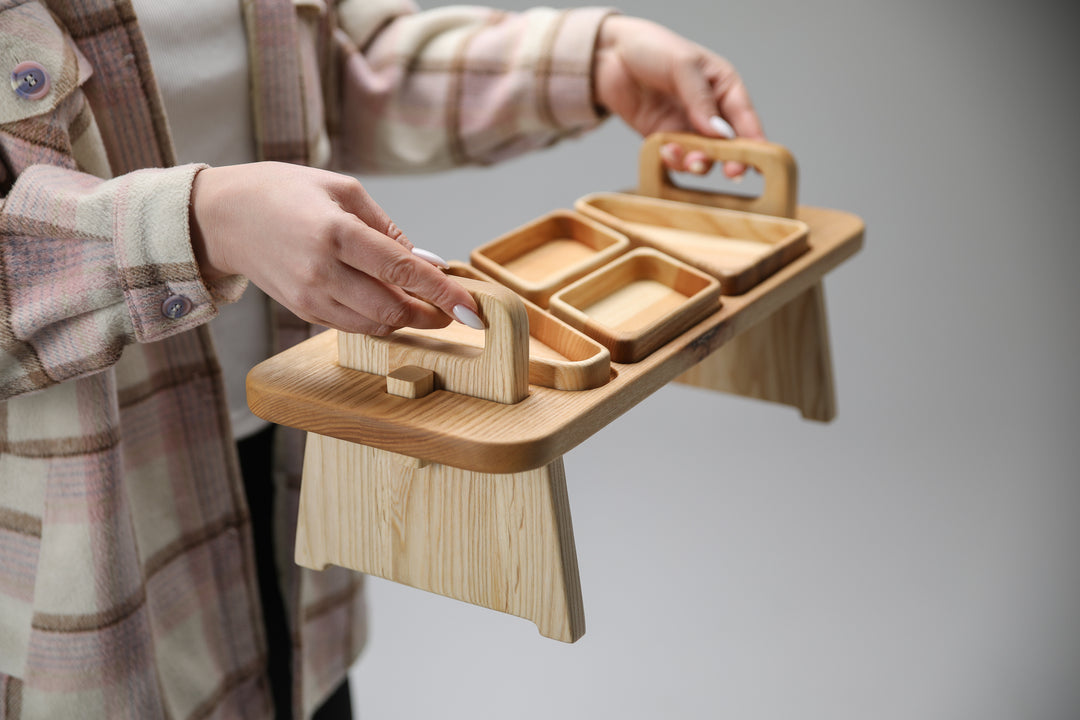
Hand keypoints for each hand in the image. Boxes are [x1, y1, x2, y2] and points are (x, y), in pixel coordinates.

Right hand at [189, 162, 480, 334]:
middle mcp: (322, 271)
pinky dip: (379, 321)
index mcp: (336, 232)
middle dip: (432, 314)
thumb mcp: (342, 190)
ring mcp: (310, 297)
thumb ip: (389, 229)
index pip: (403, 271)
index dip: (444, 293)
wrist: (224, 216)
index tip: (473, 307)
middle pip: (394, 309)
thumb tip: (428, 263)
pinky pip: (354, 326)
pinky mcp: (302, 311)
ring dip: (407, 321)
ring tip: (425, 306)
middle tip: (454, 309)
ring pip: (376, 326)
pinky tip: (390, 305)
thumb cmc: (285, 192)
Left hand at [593, 15, 764, 177]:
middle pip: (728, 145)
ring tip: (684, 158)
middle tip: (728, 171)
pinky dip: (673, 161)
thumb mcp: (682, 65)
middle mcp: (710, 110)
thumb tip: (720, 133)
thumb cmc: (651, 48)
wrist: (609, 56)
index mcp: (723, 86)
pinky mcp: (665, 139)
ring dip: (697, 162)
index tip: (757, 162)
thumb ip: (701, 99)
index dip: (754, 142)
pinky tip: (665, 152)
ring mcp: (687, 127)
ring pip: (702, 156)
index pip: (745, 118)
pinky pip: (676, 158)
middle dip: (728, 159)